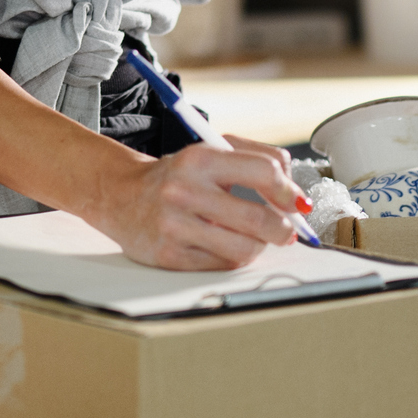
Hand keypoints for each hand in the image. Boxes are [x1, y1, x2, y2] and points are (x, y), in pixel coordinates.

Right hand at [82, 138, 308, 270]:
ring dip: (258, 246)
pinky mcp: (169, 255)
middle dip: (283, 229)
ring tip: (251, 237)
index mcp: (199, 158)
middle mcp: (185, 190)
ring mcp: (175, 225)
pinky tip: (224, 244)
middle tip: (285, 231)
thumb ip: (258, 161)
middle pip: (259, 219)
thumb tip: (297, 195)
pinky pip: (222, 265)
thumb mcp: (211, 151)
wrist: (121, 196)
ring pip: (244, 249)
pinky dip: (233, 257)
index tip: (296, 203)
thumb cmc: (178, 175)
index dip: (289, 191)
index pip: (264, 171)